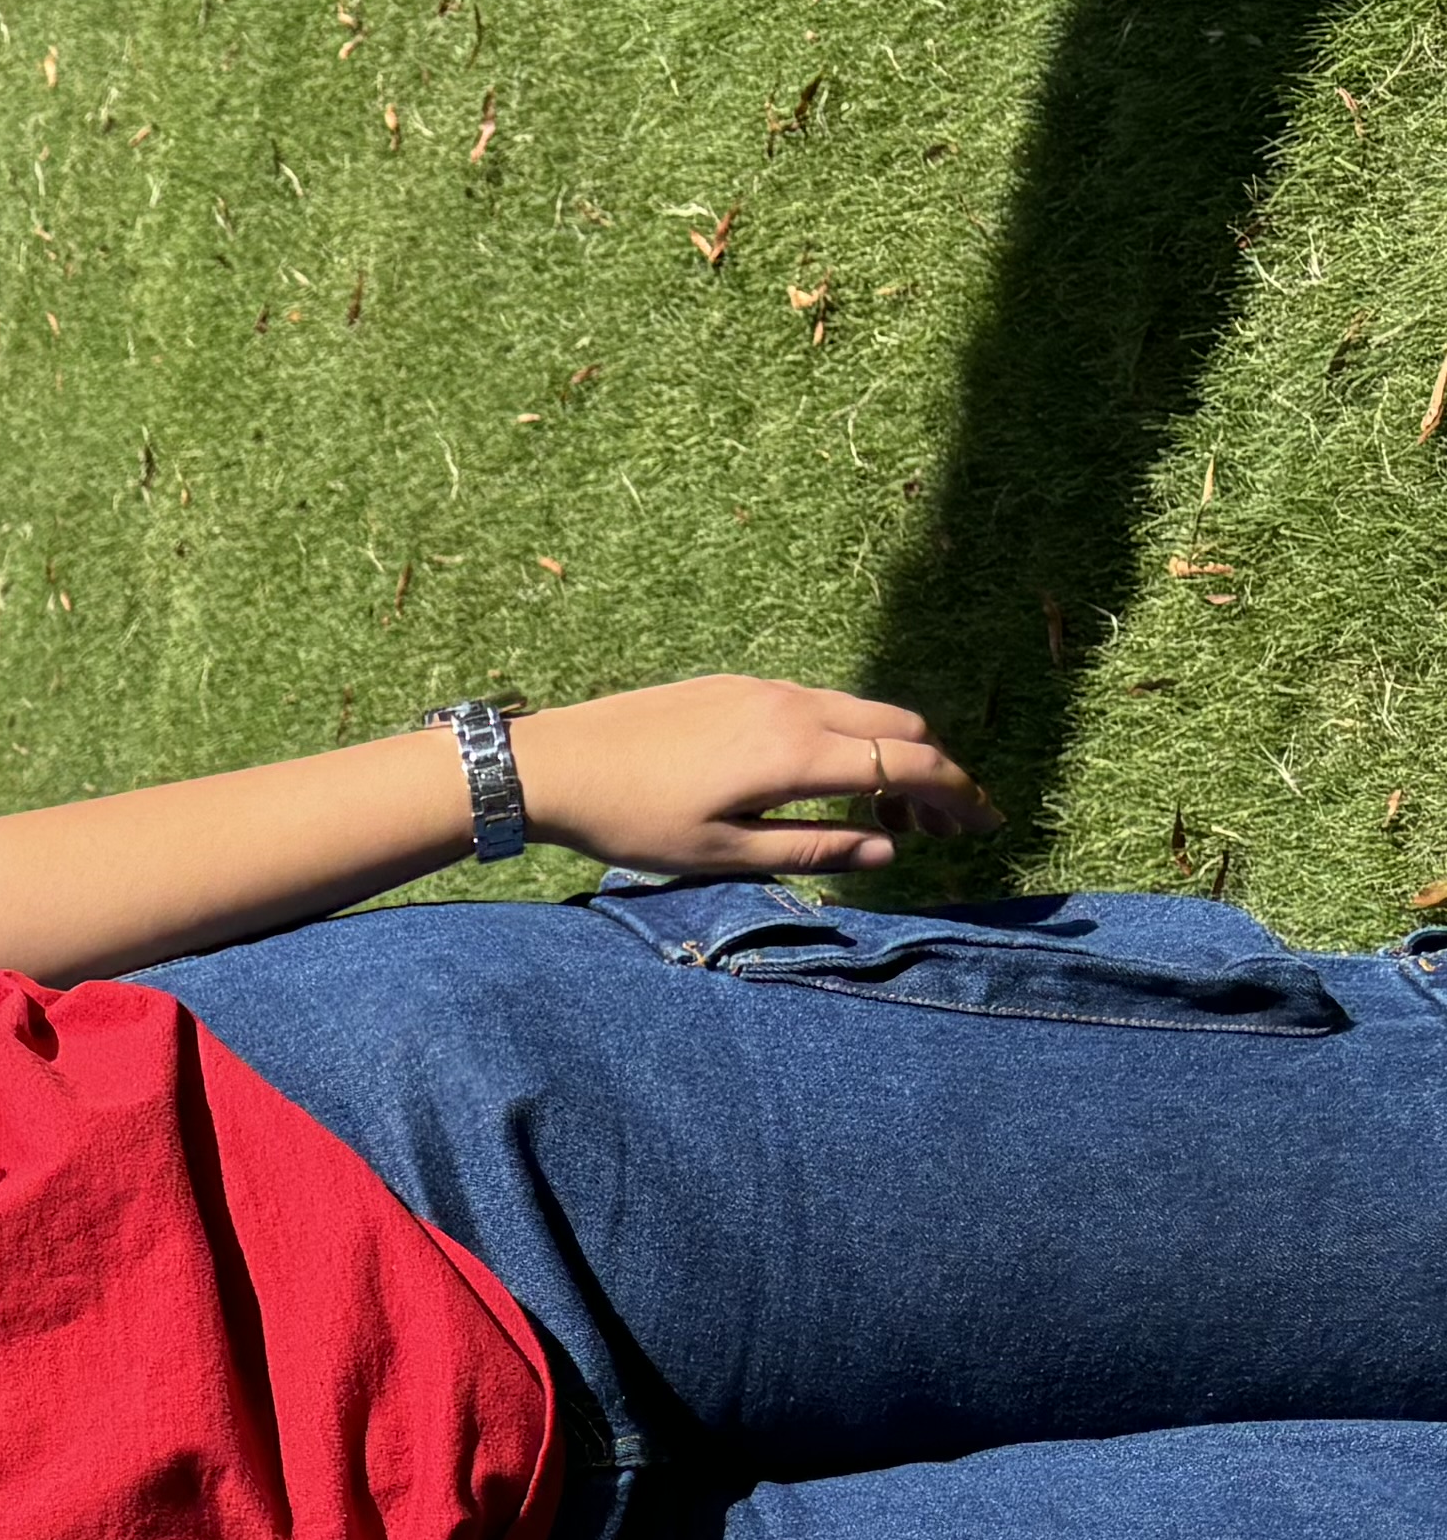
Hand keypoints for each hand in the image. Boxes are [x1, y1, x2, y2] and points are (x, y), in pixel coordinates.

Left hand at [510, 675, 998, 877]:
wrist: (553, 764)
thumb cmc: (631, 821)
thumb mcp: (723, 854)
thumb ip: (814, 848)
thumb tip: (891, 849)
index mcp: (796, 751)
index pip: (908, 762)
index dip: (959, 793)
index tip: (985, 824)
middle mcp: (793, 705)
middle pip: (899, 726)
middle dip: (933, 773)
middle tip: (938, 827)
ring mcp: (765, 687)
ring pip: (861, 710)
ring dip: (890, 755)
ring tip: (883, 814)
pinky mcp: (738, 685)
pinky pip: (821, 703)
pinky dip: (849, 737)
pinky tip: (826, 780)